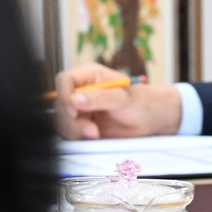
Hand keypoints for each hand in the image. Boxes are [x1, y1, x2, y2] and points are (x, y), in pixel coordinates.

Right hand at [53, 63, 183, 139]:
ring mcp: (80, 108)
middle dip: (72, 119)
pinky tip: (95, 136)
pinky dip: (78, 136)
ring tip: (96, 133)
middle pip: (59, 103)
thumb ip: (99, 97)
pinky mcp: (82, 123)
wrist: (151, 119)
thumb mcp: (122, 98)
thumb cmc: (141, 102)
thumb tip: (75, 99)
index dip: (64, 95)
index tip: (73, 111)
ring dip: (75, 130)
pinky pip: (69, 130)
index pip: (64, 80)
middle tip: (92, 129)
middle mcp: (81, 90)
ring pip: (62, 119)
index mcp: (89, 76)